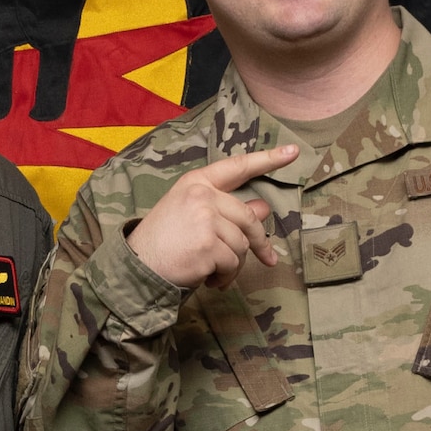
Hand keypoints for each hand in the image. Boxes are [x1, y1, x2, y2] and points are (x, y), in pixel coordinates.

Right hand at [125, 145, 298, 288]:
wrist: (136, 267)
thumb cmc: (163, 242)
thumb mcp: (192, 216)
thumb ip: (226, 210)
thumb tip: (263, 208)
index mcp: (196, 183)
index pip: (237, 167)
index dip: (268, 159)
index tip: (294, 151)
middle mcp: (201, 195)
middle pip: (248, 218)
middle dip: (259, 243)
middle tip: (268, 259)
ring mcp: (204, 218)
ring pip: (242, 245)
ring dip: (233, 265)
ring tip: (213, 270)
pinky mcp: (208, 244)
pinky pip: (232, 263)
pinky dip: (224, 277)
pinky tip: (207, 278)